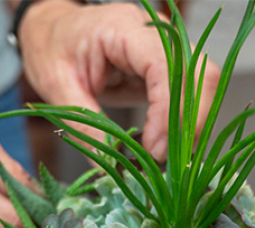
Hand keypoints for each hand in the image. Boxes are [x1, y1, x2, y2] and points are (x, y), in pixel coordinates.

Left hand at [19, 0, 221, 160]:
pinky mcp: (166, 67)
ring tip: (164, 158)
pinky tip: (164, 146)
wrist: (53, 30)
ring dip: (190, 127)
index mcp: (123, 28)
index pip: (166, 65)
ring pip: (202, 85)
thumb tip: (107, 171)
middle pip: (198, 74)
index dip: (168, 110)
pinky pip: (190, 94)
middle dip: (189, 124)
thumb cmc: (52, 48)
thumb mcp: (57, 88)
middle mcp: (154, 33)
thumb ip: (84, 126)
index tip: (155, 148)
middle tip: (164, 161)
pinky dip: (183, 124)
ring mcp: (165, 48)